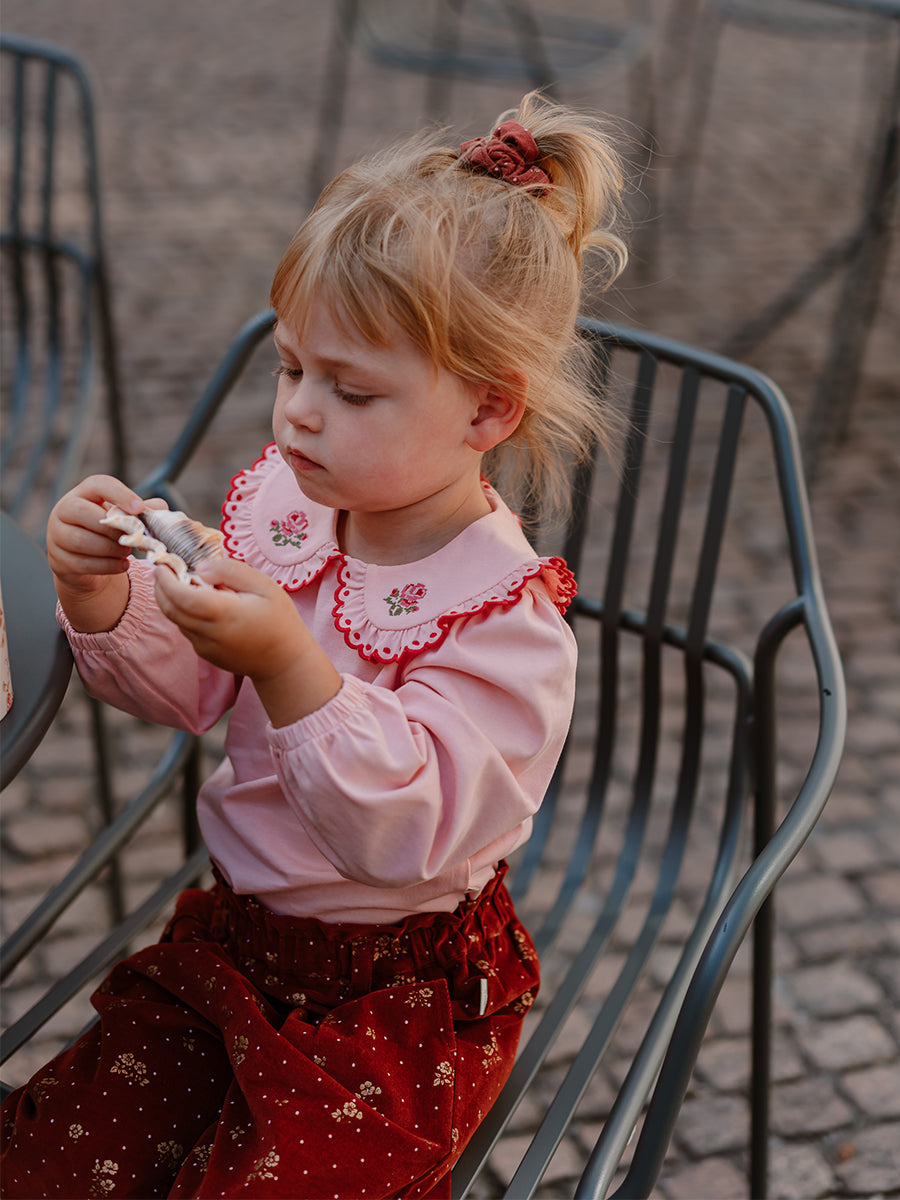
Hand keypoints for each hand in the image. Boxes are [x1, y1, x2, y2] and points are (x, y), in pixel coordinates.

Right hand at [47, 475, 166, 632]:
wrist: (86, 562)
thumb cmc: (107, 533)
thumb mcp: (124, 519)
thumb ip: (142, 512)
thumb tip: (161, 507)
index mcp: (83, 494)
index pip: (98, 484)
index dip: (120, 494)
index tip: (139, 508)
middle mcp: (63, 510)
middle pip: (84, 513)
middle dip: (113, 529)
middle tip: (131, 538)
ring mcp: (56, 535)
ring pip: (82, 541)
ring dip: (111, 549)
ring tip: (126, 553)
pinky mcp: (57, 560)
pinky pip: (81, 564)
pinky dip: (107, 566)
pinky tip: (121, 565)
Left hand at [153, 556, 341, 725]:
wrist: (284, 661)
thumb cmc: (279, 620)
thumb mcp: (264, 586)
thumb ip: (232, 571)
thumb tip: (201, 567)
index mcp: (223, 612)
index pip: (181, 596)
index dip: (166, 579)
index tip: (163, 563)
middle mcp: (208, 632)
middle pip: (170, 609)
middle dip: (160, 587)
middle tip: (164, 569)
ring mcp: (204, 646)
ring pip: (176, 619)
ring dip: (171, 600)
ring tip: (185, 582)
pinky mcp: (205, 653)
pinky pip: (187, 629)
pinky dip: (184, 613)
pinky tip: (201, 602)